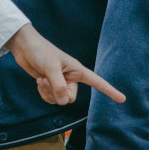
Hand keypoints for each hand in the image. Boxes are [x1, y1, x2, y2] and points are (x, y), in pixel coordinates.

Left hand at [7, 24, 125, 105]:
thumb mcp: (50, 68)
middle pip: (71, 98)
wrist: (25, 47)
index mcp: (78, 70)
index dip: (110, 91)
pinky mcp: (51, 86)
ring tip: (41, 80)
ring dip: (48, 93)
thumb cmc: (40, 52)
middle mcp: (72, 78)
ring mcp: (61, 83)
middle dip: (58, 94)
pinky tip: (39, 82)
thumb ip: (59, 86)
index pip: (98, 82)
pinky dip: (44, 94)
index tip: (123, 99)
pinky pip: (51, 99)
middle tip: (46, 81)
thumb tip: (64, 103)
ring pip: (59, 101)